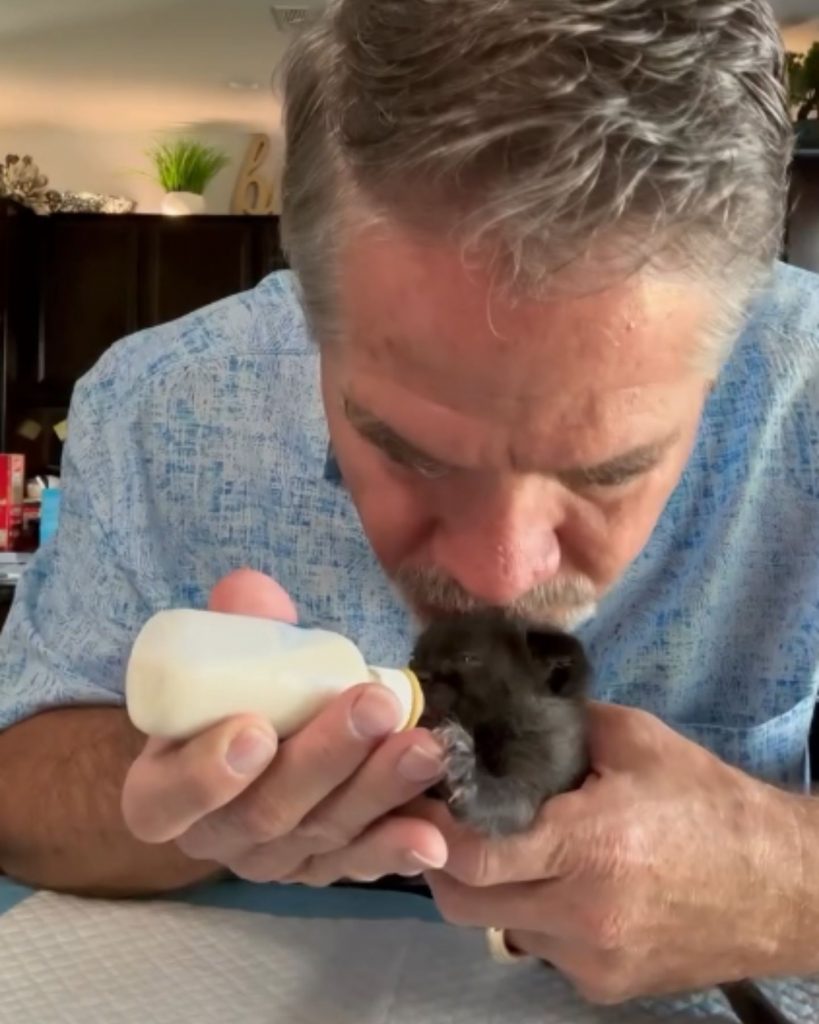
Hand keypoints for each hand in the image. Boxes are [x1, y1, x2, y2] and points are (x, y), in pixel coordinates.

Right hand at [122, 569, 447, 884]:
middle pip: (264, 813)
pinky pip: (361, 864)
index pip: (167, 800)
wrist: (255, 743)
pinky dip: (397, 849)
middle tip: (374, 707)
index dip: (204, 775)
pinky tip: (433, 836)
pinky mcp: (325, 869)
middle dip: (325, 759)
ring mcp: (274, 860)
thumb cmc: (234, 694)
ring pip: (323, 834)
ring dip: (378, 791)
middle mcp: (216, 837)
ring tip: (424, 749)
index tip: (255, 729)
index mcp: (164, 790)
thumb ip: (235, 627)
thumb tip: (251, 592)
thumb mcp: (224, 657)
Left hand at [418, 702, 801, 1003]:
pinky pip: (540, 947)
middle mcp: (581, 916)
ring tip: (513, 846)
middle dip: (443, 860)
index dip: (431, 825)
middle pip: (464, 901)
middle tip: (446, 818)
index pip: (471, 853)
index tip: (417, 794)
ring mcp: (591, 962)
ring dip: (490, 887)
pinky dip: (534, 914)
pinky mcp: (604, 989)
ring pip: (499, 925)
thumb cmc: (706, 801)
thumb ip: (557, 728)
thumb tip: (494, 717)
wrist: (783, 885)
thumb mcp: (633, 740)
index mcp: (588, 846)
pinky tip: (563, 882)